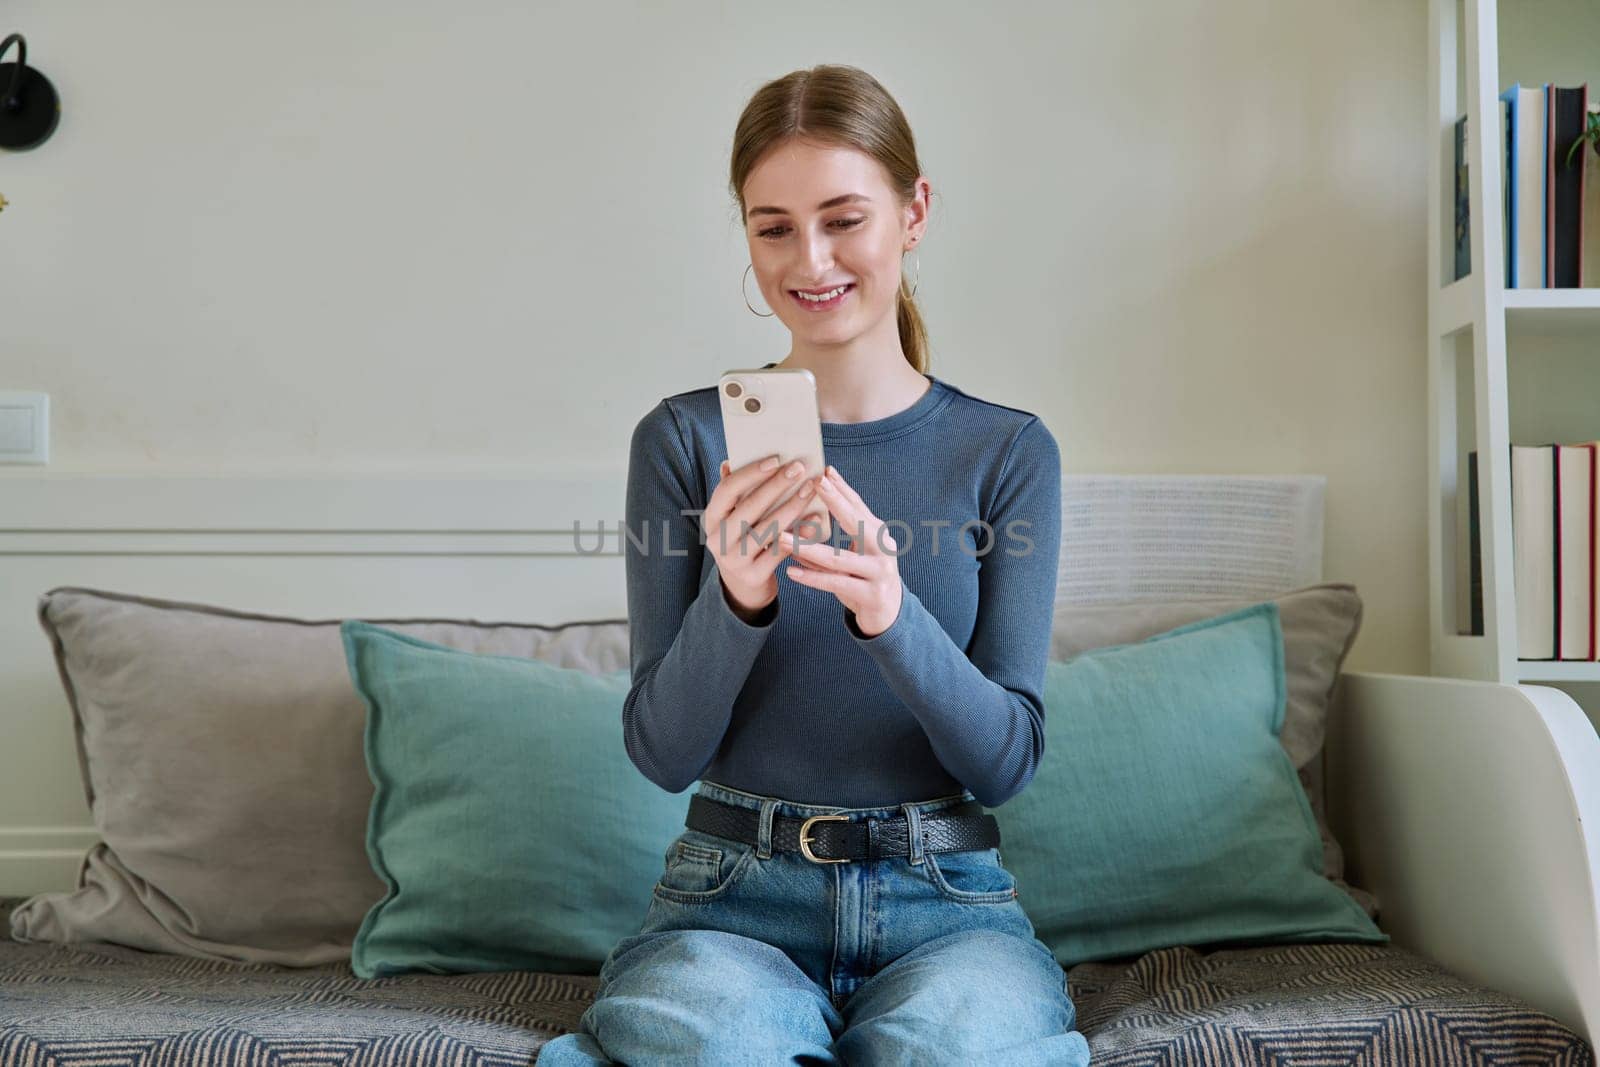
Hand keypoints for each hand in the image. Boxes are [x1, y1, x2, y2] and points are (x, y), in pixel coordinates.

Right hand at [704, 454, 824, 618]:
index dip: (751, 473)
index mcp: (711, 519)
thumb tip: (731, 460)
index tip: (776, 459)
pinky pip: (780, 552)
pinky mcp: (753, 576)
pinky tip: (817, 519)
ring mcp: (734, 560)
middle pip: (750, 507)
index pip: (727, 490)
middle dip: (777, 485)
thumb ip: (734, 492)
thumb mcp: (731, 517)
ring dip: (792, 507)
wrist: (741, 585)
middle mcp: (717, 539)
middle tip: (800, 468)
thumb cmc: (741, 538)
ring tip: (811, 490)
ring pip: (767, 529)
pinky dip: (800, 534)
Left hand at [776, 465, 903, 636]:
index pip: (857, 506)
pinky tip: (791, 572)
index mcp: (878, 534)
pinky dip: (812, 578)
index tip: (824, 470)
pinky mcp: (871, 595)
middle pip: (857, 522)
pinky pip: (837, 584)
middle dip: (836, 501)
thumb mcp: (851, 553)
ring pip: (839, 558)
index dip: (841, 489)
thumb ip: (828, 537)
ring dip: (808, 547)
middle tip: (815, 482)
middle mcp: (884, 549)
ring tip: (783, 537)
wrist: (888, 613)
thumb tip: (797, 516)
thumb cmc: (863, 577)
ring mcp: (880, 572)